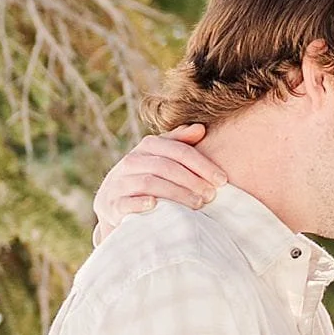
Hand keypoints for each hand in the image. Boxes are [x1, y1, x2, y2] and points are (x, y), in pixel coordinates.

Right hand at [93, 123, 218, 241]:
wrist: (113, 205)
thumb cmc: (145, 179)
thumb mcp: (161, 159)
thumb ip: (179, 144)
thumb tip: (200, 128)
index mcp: (146, 148)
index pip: (177, 150)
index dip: (201, 163)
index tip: (222, 179)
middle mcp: (130, 162)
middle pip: (165, 166)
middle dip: (192, 180)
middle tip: (211, 195)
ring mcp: (118, 183)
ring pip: (149, 183)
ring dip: (176, 193)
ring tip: (197, 204)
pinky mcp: (111, 205)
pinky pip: (125, 202)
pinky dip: (140, 203)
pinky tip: (156, 206)